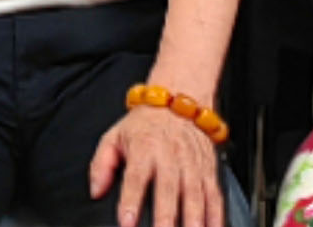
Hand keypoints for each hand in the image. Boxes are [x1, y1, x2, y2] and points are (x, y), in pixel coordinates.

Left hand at [85, 100, 223, 226]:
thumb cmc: (146, 124)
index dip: (131, 201)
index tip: (127, 223)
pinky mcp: (208, 171)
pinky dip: (216, 216)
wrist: (180, 98)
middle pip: (168, 190)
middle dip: (166, 217)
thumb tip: (96, 190)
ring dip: (194, 219)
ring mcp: (192, 165)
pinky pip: (215, 196)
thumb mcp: (114, 136)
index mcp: (144, 149)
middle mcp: (170, 157)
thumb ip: (101, 165)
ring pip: (195, 195)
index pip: (135, 178)